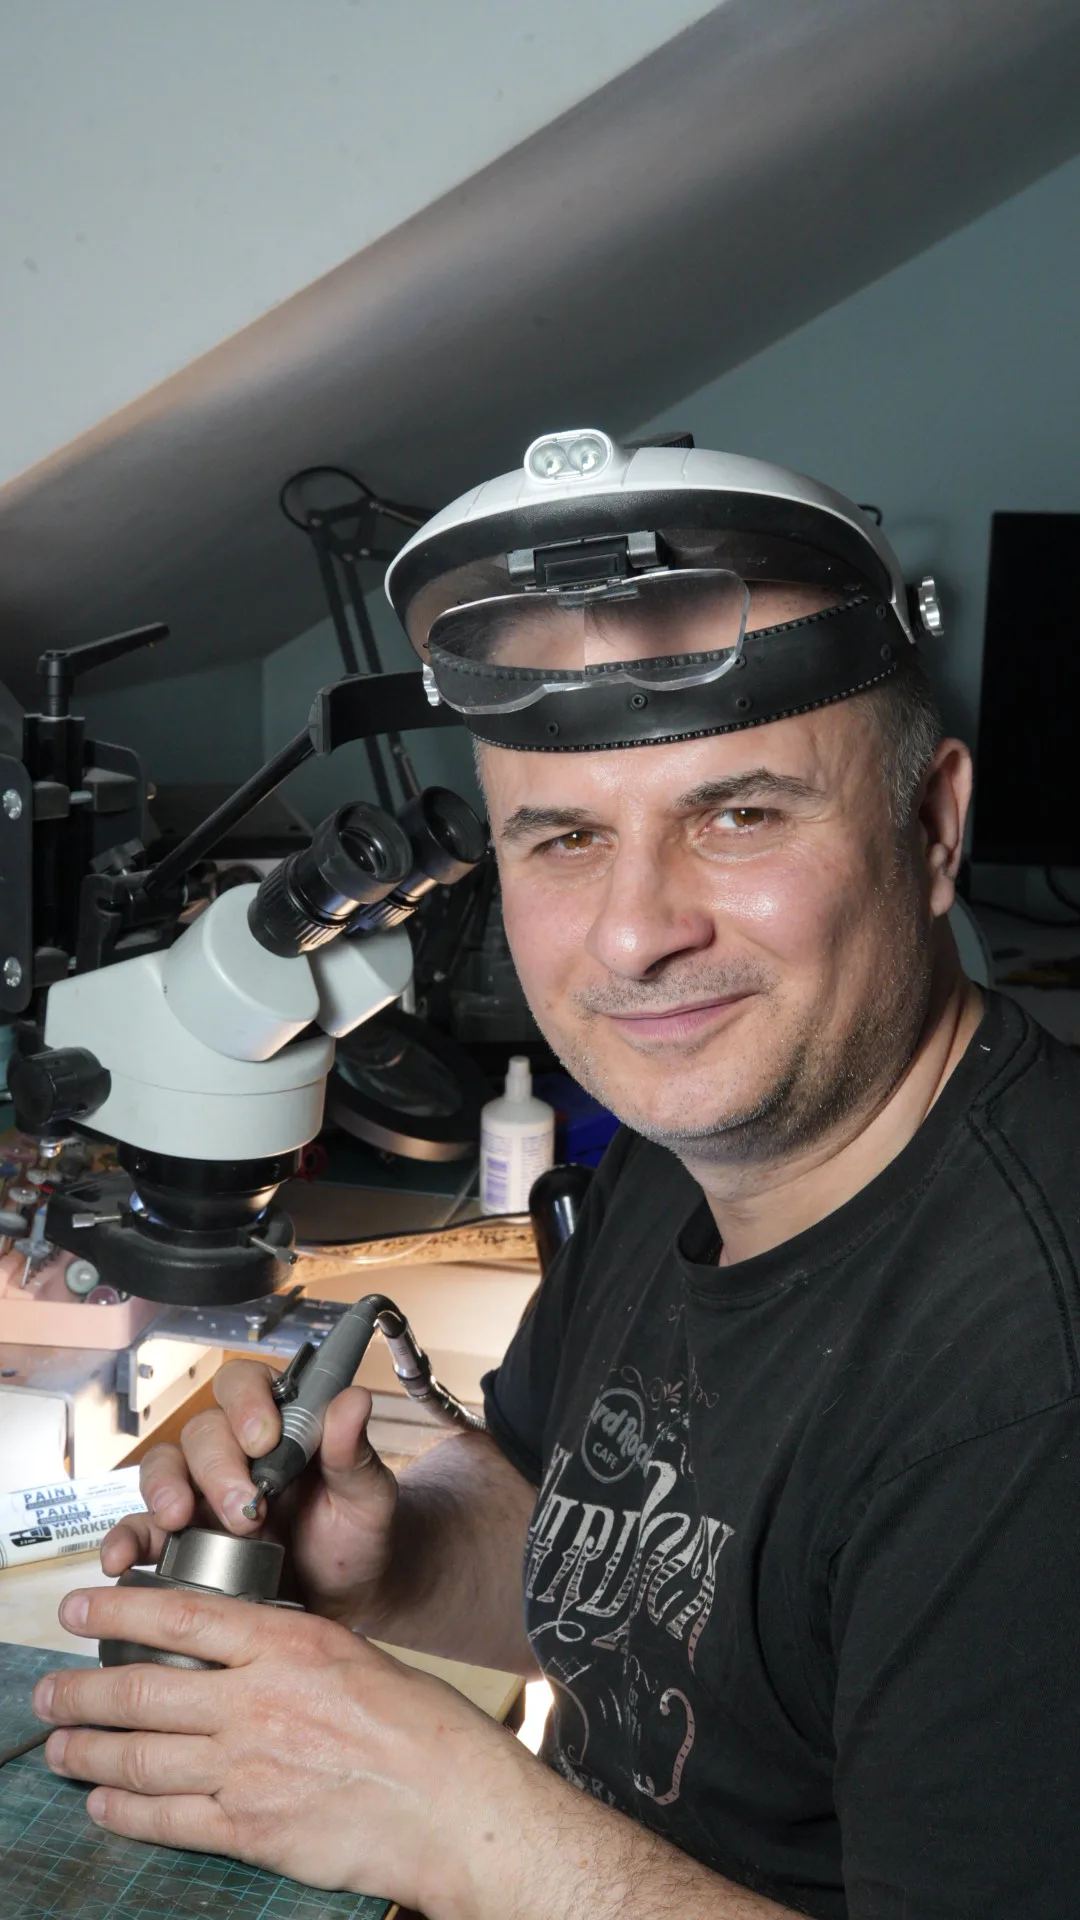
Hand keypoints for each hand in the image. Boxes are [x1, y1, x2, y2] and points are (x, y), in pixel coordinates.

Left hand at [32, 1581, 527, 1913]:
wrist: (453, 1804)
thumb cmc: (421, 1727)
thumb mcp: (354, 1655)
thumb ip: (289, 1652)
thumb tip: (239, 1653)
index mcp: (288, 1644)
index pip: (181, 1614)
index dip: (119, 1607)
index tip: (79, 1606)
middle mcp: (258, 1701)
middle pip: (142, 1688)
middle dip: (82, 1689)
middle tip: (49, 1689)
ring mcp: (247, 1768)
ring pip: (141, 1755)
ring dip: (88, 1750)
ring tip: (59, 1744)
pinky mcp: (250, 1828)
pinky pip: (166, 1818)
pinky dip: (124, 1811)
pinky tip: (101, 1802)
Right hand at [100, 1358, 398, 1623]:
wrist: (347, 1596)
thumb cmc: (357, 1533)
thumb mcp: (366, 1496)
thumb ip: (354, 1452)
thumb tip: (354, 1400)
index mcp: (278, 1422)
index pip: (245, 1385)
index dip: (246, 1403)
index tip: (264, 1438)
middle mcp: (233, 1450)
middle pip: (203, 1432)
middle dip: (219, 1468)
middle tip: (245, 1510)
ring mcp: (202, 1494)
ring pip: (164, 1468)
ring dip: (165, 1490)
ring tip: (178, 1520)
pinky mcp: (182, 1541)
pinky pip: (140, 1530)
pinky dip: (125, 1541)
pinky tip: (124, 1560)